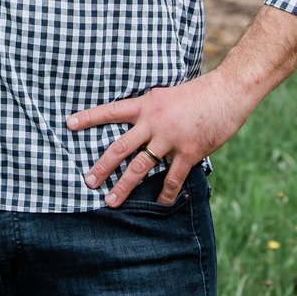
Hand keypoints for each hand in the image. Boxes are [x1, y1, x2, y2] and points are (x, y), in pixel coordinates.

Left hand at [68, 69, 251, 207]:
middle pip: (120, 148)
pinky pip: (173, 178)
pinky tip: (159, 204)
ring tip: (111, 201)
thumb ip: (152, 110)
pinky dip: (166, 194)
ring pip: (141, 167)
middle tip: (87, 181)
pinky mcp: (188, 151)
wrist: (227, 91)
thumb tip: (140, 125)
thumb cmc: (200, 92)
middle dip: (102, 166)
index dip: (89, 117)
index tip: (68, 123)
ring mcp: (170, 139)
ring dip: (124, 186)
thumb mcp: (167, 95)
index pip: (112, 111)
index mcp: (147, 104)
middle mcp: (153, 122)